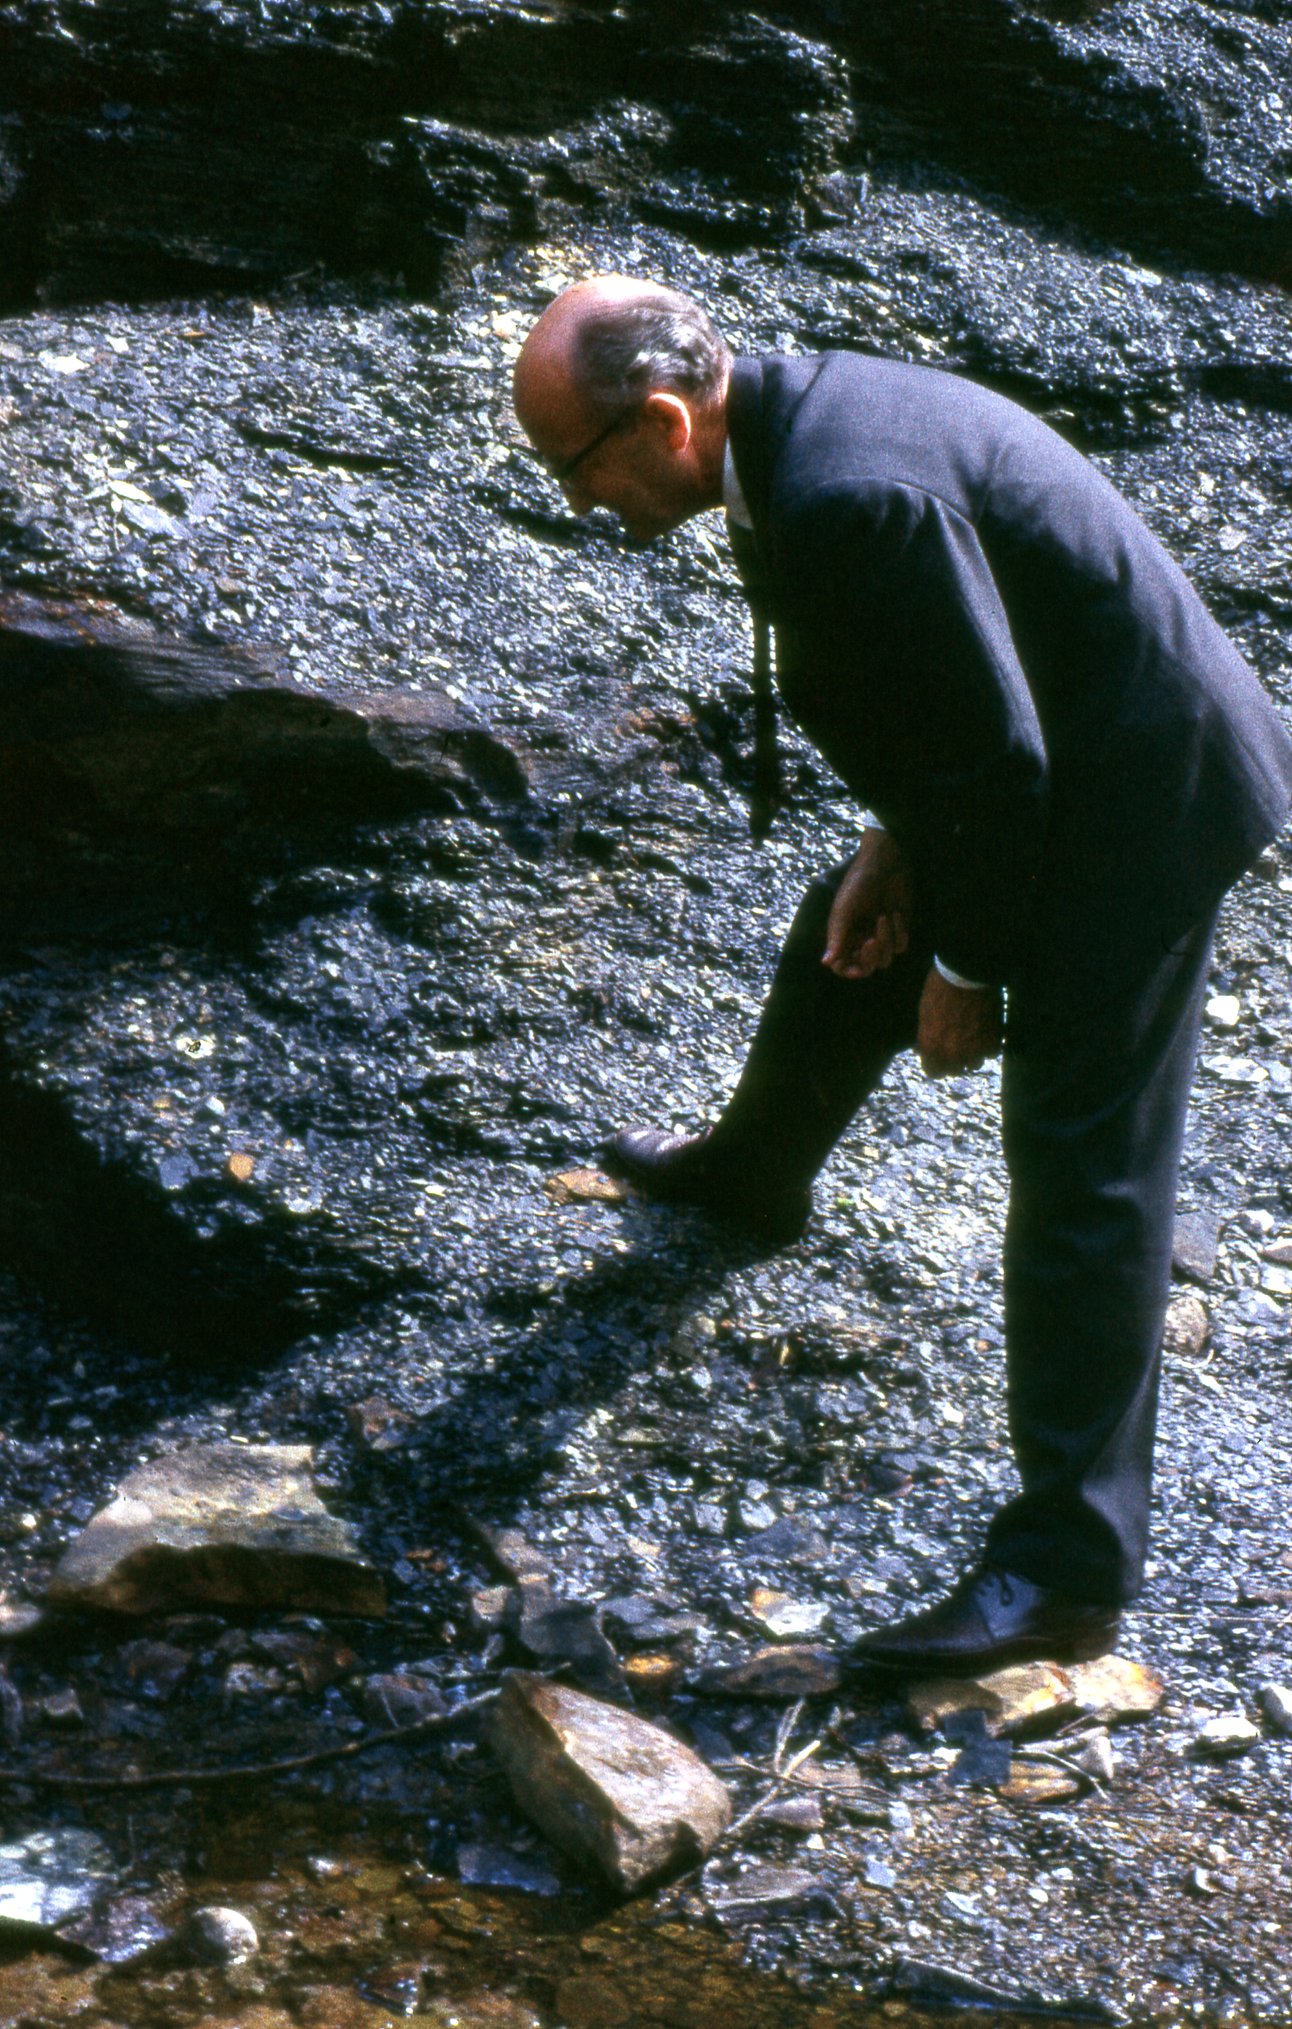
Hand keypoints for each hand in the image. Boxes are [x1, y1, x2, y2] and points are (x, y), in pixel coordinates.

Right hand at [822, 830, 914, 978]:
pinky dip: (899, 931)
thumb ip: (837, 936)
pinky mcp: (898, 930)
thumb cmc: (860, 883)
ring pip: (885, 958)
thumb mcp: (845, 909)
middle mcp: (860, 938)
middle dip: (870, 958)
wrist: (887, 864)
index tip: (858, 970)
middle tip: (872, 941)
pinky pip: (901, 946)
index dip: (848, 971)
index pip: (842, 965)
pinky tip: (896, 913)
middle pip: (866, 966)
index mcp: (843, 935)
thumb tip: (825, 963)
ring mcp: (880, 935)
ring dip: (886, 939)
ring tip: (884, 916)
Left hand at [917, 967, 1002, 1076]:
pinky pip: (992, 1052)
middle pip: (955, 1071)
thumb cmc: (940, 987)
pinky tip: (987, 1030)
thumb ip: (928, 1035)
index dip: (937, 1064)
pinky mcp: (993, 1041)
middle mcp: (951, 1054)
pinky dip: (990, 1044)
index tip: (940, 1058)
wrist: (966, 974)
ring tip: (974, 1036)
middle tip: (958, 1045)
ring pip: (975, 1064)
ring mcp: (974, 1050)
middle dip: (955, 1060)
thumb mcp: (925, 1013)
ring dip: (974, 1054)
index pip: (933, 1071)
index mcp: (931, 1046)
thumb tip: (924, 1047)